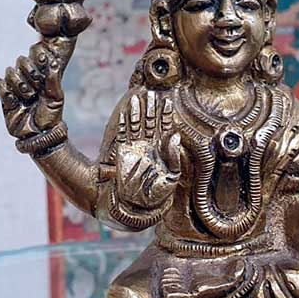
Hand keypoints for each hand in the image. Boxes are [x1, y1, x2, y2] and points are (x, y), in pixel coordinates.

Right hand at [0, 40, 70, 138]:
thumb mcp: (56, 97)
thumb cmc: (51, 115)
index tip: (42, 59)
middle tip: (36, 88)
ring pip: (10, 72)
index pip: (34, 57)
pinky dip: (6, 91)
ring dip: (19, 84)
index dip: (37, 58)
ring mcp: (15, 88)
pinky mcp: (5, 98)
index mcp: (40, 77)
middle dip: (29, 72)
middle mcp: (27, 80)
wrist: (39, 134)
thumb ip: (53, 79)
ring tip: (28, 97)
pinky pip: (0, 85)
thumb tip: (54, 61)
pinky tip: (14, 102)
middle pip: (20, 61)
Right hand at [115, 91, 180, 209]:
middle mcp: (149, 146)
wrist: (136, 205)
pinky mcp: (123, 152)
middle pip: (150, 122)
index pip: (165, 128)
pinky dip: (124, 122)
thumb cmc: (157, 194)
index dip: (166, 115)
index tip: (168, 101)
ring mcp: (136, 148)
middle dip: (151, 108)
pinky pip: (123, 134)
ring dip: (138, 111)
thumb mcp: (171, 176)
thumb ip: (173, 156)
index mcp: (162, 150)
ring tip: (138, 96)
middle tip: (152, 92)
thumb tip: (175, 135)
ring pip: (137, 125)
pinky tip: (125, 111)